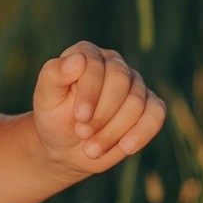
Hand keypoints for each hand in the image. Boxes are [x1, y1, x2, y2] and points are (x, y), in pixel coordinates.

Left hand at [32, 42, 165, 177]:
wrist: (67, 147)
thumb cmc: (54, 117)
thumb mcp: (45, 97)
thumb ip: (54, 74)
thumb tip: (78, 59)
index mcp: (88, 54)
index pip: (97, 65)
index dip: (91, 92)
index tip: (80, 117)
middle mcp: (114, 64)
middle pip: (121, 82)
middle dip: (102, 114)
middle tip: (82, 133)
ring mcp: (135, 84)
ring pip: (137, 103)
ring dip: (114, 131)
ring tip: (92, 148)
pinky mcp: (150, 106)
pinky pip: (157, 114)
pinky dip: (142, 133)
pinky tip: (125, 147)